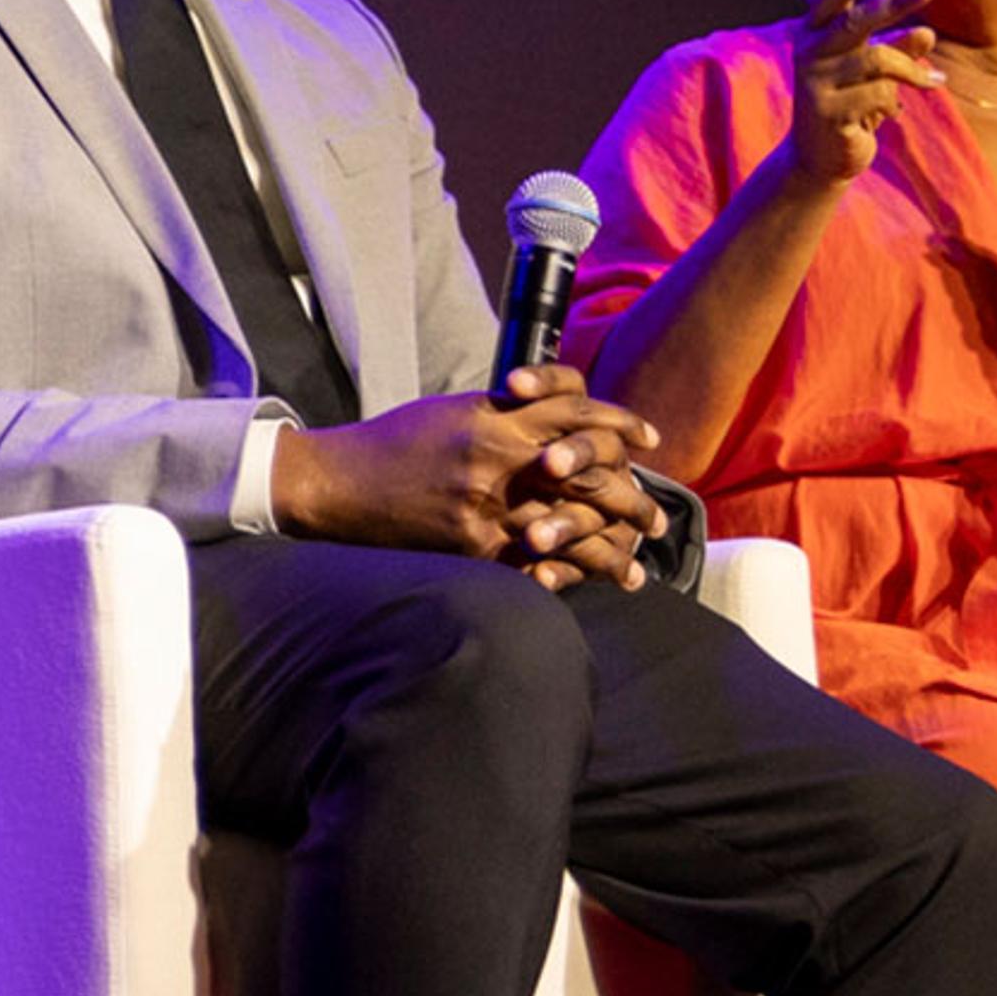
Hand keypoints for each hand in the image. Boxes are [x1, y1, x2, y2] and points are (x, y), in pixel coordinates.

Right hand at [273, 365, 663, 589]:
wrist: (339, 482)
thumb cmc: (394, 443)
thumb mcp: (453, 411)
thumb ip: (508, 414)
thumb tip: (560, 418)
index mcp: (497, 419)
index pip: (580, 413)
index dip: (622, 426)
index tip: (650, 441)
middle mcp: (499, 460)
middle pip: (589, 474)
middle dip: (631, 500)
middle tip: (657, 520)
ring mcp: (487, 506)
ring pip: (571, 526)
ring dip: (610, 547)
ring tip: (634, 565)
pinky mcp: (471, 546)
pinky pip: (531, 562)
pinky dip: (565, 574)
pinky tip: (585, 584)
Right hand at [782, 0, 938, 194]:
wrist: (820, 157)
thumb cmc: (851, 103)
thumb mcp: (876, 71)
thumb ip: (897, 50)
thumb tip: (926, 34)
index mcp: (815, 32)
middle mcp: (809, 52)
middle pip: (855, 21)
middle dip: (893, 3)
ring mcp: (813, 82)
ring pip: (877, 60)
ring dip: (911, 71)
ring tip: (934, 81)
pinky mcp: (825, 111)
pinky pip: (879, 95)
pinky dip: (896, 102)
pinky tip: (892, 114)